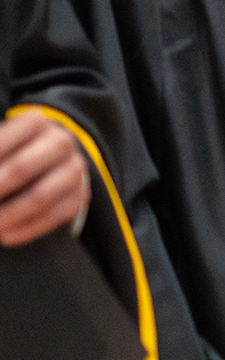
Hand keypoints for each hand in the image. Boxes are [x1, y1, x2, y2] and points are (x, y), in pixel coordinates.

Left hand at [0, 112, 89, 246]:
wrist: (49, 162)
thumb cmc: (12, 153)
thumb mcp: (2, 147)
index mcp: (36, 123)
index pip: (4, 142)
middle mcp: (61, 141)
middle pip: (22, 169)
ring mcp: (75, 168)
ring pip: (40, 197)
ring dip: (8, 216)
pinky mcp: (81, 195)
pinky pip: (53, 217)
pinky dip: (26, 230)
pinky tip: (6, 236)